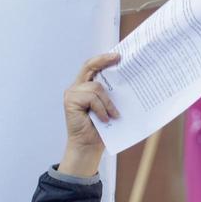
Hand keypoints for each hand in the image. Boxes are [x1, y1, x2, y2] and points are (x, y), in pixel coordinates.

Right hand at [59, 53, 120, 176]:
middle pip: (90, 66)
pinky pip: (91, 97)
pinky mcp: (70, 100)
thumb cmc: (102, 129)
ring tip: (114, 115)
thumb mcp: (110, 108)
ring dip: (108, 102)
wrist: (89, 146)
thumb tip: (131, 82)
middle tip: (119, 58)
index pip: (93, 66)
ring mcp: (72, 93)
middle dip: (104, 60)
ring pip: (96, 87)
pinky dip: (101, 108)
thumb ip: (113, 95)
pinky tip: (105, 119)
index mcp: (87, 86)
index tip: (119, 55)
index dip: (104, 59)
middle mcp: (77, 86)